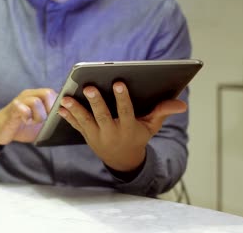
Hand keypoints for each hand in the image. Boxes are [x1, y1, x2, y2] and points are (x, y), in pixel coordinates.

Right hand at [0, 89, 56, 150]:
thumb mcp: (40, 123)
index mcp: (38, 96)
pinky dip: (27, 118)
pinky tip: (25, 122)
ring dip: (38, 116)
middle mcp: (29, 95)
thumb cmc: (22, 126)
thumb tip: (68, 121)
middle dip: (50, 109)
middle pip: (47, 93)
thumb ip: (52, 119)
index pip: (54, 93)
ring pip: (36, 101)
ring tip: (33, 122)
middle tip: (46, 120)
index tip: (59, 116)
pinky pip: (23, 109)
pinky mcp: (12, 108)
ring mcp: (20, 100)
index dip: (59, 104)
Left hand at [58, 82, 186, 171]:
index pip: (126, 111)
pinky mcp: (87, 136)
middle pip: (102, 115)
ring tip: (67, 98)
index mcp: (129, 128)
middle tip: (89, 87)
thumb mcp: (152, 127)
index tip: (118, 82)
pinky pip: (76, 126)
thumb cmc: (138, 136)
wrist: (122, 159)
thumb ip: (163, 112)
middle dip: (96, 101)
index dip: (122, 97)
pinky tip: (60, 106)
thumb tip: (182, 103)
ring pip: (85, 121)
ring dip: (76, 109)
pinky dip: (68, 117)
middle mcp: (112, 132)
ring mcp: (97, 135)